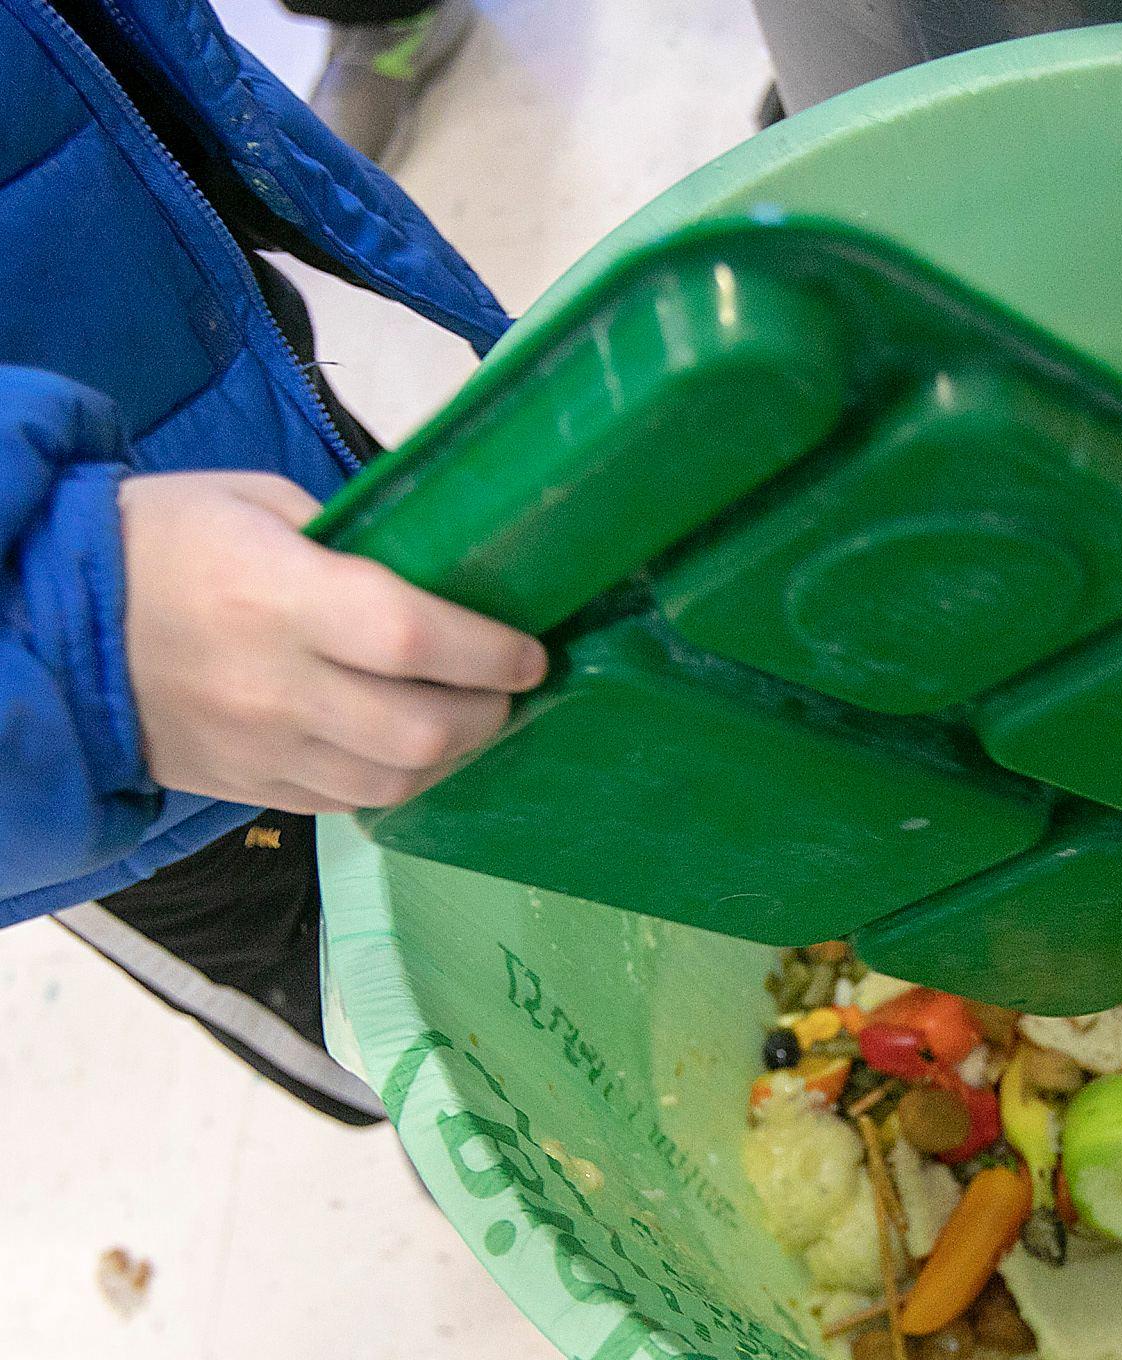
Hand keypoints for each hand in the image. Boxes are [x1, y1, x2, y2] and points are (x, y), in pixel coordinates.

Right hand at [120, 472, 547, 813]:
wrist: (46, 617)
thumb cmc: (161, 538)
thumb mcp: (257, 501)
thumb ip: (352, 539)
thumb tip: (440, 567)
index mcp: (280, 596)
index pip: (415, 639)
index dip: (490, 651)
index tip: (531, 650)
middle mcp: (274, 684)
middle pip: (421, 730)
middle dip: (488, 712)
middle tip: (508, 687)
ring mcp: (258, 746)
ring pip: (392, 781)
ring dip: (451, 756)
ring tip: (470, 719)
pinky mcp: (242, 785)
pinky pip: (343, 801)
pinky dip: (394, 779)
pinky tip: (410, 748)